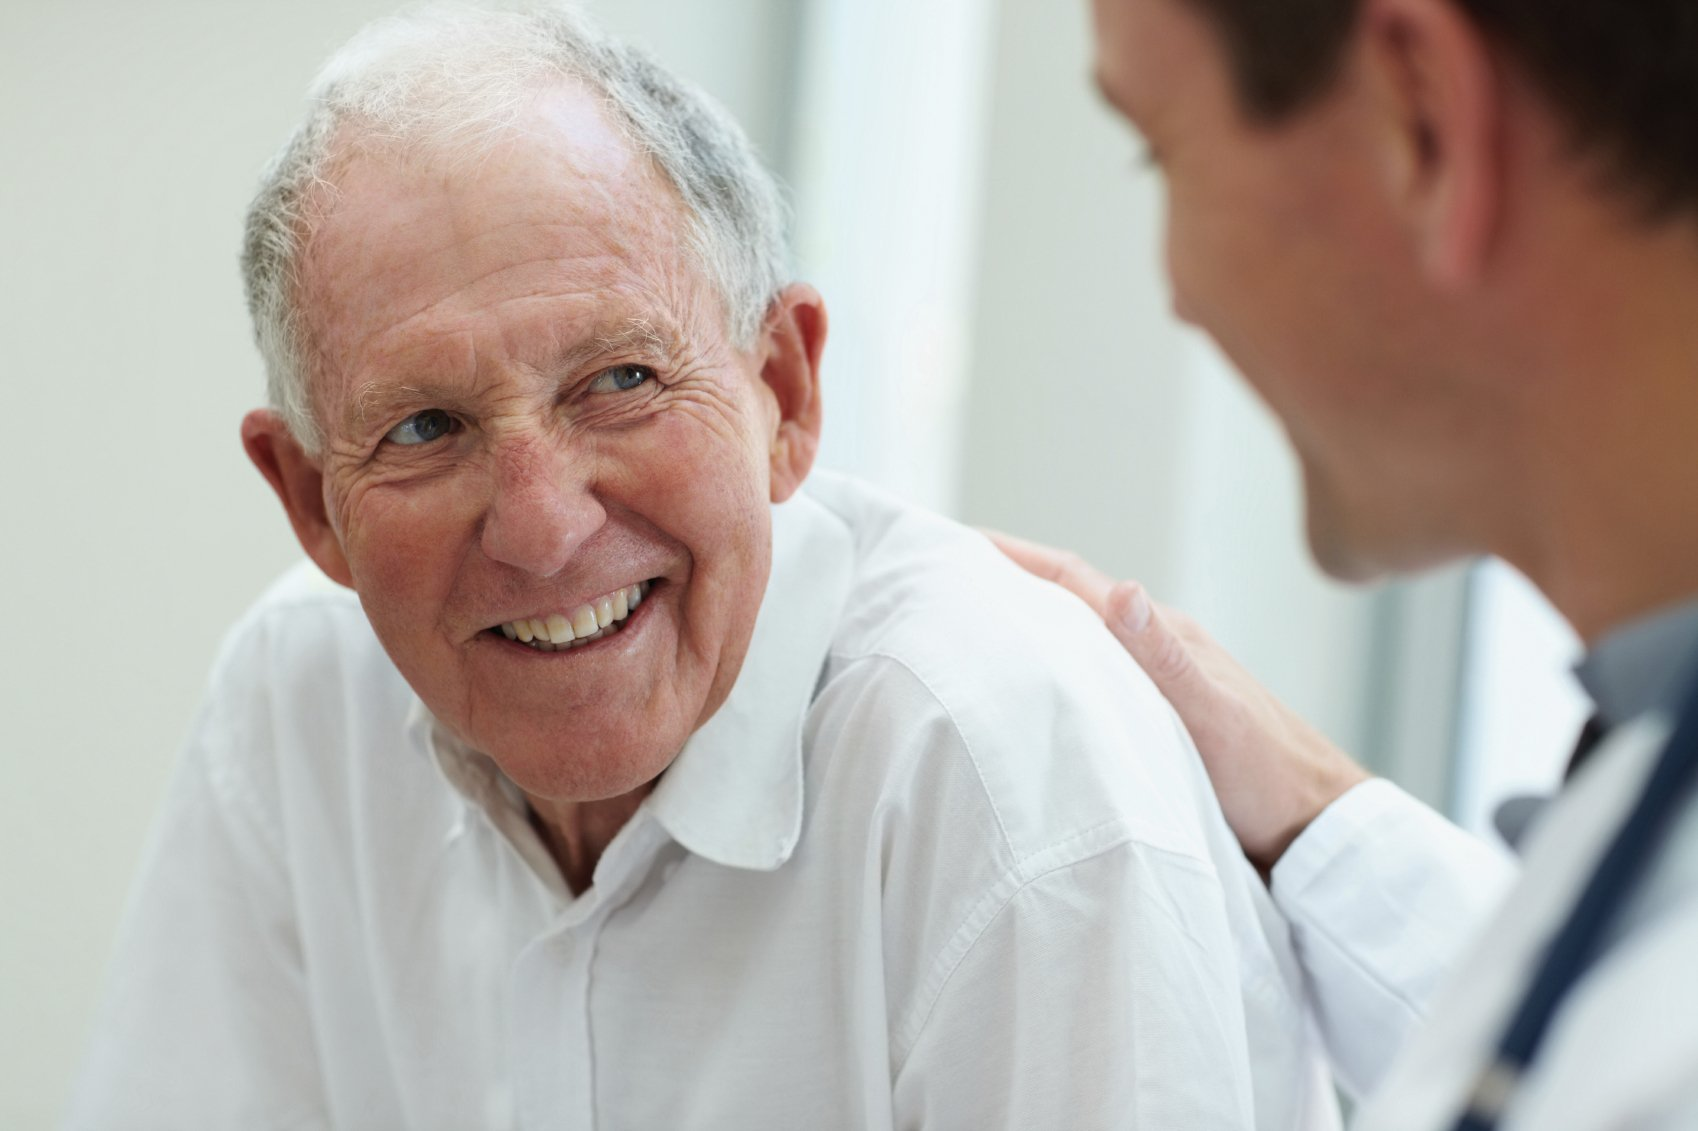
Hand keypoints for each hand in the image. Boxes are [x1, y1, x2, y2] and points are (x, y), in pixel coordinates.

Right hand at [987, 531, 1369, 871]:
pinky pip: (1086, 679)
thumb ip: (1166, 659)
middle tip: (936, 581)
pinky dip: (1045, 671)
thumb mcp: (1212, 718)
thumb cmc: (1271, 778)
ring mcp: (1153, 684)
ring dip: (1020, 626)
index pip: (1072, 581)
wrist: (1315, 833)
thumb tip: (1121, 589)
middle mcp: (1152, 650)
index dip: (1011, 557)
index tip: (953, 543)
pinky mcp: (1153, 721)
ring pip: (1072, 640)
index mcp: (1162, 635)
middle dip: (1002, 583)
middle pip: (1064, 601)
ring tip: (961, 628)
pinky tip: (1022, 692)